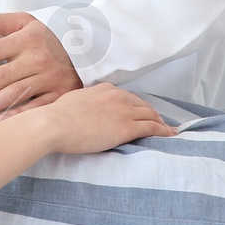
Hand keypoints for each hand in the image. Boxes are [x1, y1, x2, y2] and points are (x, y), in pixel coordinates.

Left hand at [0, 11, 82, 119]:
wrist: (88, 47)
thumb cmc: (48, 35)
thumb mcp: (26, 21)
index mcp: (26, 38)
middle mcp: (37, 59)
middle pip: (0, 76)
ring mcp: (50, 78)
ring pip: (15, 93)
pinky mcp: (61, 94)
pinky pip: (37, 107)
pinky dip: (19, 115)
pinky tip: (0, 122)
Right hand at [41, 83, 175, 153]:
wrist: (54, 124)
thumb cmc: (57, 116)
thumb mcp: (73, 101)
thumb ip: (85, 103)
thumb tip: (84, 109)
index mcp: (104, 89)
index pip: (127, 97)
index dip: (137, 106)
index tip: (140, 113)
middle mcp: (117, 96)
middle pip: (142, 105)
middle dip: (153, 114)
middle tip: (159, 124)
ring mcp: (123, 111)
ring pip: (151, 115)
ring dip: (162, 123)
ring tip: (168, 131)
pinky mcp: (126, 127)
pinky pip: (152, 128)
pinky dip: (164, 131)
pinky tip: (170, 136)